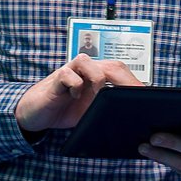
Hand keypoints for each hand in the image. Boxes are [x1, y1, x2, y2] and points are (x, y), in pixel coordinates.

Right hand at [15, 55, 142, 132]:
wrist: (35, 114)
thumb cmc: (65, 110)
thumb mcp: (90, 111)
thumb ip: (106, 107)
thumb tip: (129, 115)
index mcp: (98, 74)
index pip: (121, 72)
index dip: (133, 83)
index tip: (146, 97)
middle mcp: (87, 69)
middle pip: (113, 66)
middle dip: (125, 81)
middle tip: (132, 97)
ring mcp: (72, 70)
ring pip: (93, 65)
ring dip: (98, 82)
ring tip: (94, 98)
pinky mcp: (57, 77)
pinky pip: (69, 74)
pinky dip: (75, 86)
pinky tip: (73, 96)